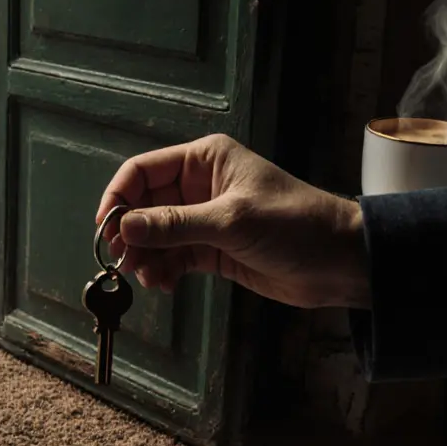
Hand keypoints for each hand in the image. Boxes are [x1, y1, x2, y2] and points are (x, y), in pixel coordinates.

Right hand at [96, 134, 369, 309]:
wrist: (341, 262)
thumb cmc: (294, 225)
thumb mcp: (231, 222)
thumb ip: (175, 225)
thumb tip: (124, 228)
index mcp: (204, 161)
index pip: (143, 171)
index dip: (119, 197)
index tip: (105, 229)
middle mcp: (199, 186)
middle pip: (145, 205)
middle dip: (131, 234)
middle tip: (121, 261)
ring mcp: (204, 219)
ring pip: (156, 235)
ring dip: (146, 257)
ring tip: (148, 278)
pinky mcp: (212, 249)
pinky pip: (173, 257)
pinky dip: (163, 271)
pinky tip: (163, 285)